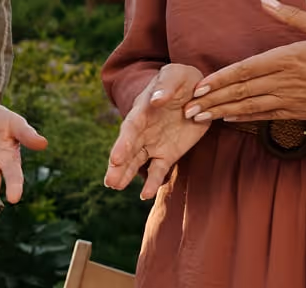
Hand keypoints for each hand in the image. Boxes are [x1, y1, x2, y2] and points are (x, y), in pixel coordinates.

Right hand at [106, 63, 211, 199]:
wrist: (196, 89)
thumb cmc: (182, 79)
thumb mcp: (176, 75)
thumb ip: (166, 85)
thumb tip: (156, 99)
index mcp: (142, 112)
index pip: (130, 130)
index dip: (122, 145)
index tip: (115, 158)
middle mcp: (143, 131)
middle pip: (127, 150)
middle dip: (118, 166)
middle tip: (110, 181)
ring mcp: (153, 144)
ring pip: (136, 162)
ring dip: (126, 175)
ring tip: (115, 187)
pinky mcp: (167, 153)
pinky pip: (158, 170)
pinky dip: (152, 182)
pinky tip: (145, 195)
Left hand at [184, 0, 305, 122]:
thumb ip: (292, 16)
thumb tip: (266, 0)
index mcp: (289, 57)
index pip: (245, 69)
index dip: (219, 79)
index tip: (199, 86)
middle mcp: (286, 80)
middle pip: (241, 91)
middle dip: (212, 100)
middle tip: (188, 108)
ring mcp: (293, 99)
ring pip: (250, 106)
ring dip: (223, 112)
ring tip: (200, 117)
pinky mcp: (301, 112)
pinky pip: (267, 116)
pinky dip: (246, 118)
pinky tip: (230, 119)